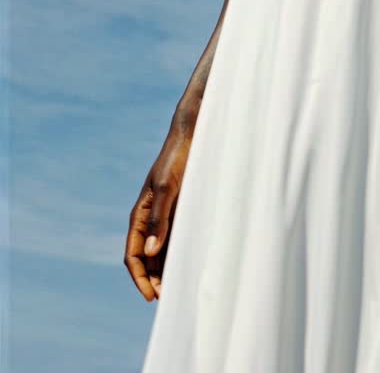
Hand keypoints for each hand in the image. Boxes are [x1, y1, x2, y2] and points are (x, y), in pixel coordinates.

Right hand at [124, 126, 192, 301]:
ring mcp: (166, 216)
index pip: (133, 255)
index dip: (140, 278)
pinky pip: (178, 239)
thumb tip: (152, 252)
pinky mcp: (182, 210)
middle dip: (154, 280)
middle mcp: (150, 218)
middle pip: (147, 258)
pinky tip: (192, 265)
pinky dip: (181, 254)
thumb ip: (160, 218)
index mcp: (140, 215)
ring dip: (168, 270)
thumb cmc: (178, 157)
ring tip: (181, 288)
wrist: (194, 134)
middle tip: (170, 298)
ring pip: (163, 251)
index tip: (151, 296)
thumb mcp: (168, 186)